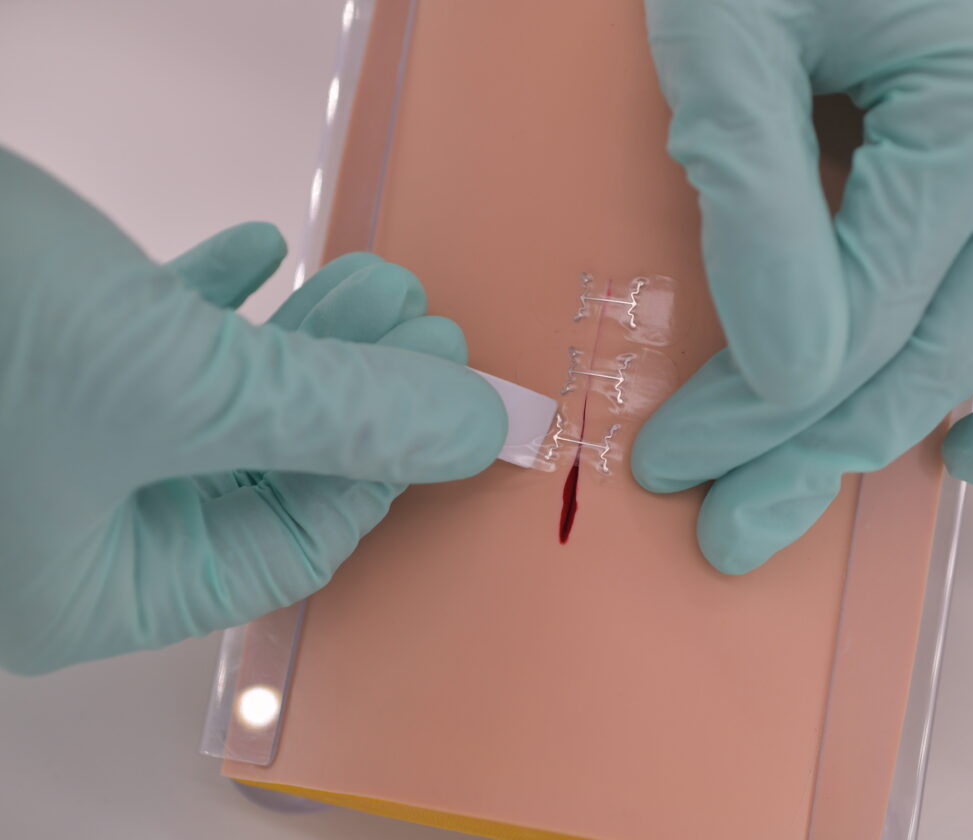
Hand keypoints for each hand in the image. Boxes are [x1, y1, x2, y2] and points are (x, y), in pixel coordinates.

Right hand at [0, 149, 505, 673]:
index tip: (448, 409)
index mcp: (86, 590)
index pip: (282, 553)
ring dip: (298, 344)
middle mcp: (60, 533)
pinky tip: (259, 254)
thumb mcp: (186, 382)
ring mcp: (41, 448)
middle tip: (423, 334)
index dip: (379, 476)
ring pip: (212, 406)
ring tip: (372, 288)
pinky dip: (210, 300)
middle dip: (348, 397)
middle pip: (256, 475)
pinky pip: (146, 348)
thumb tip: (467, 426)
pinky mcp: (23, 362)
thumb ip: (338, 413)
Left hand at [633, 0, 972, 572]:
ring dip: (950, 435)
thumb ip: (747, 176)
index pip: (854, 319)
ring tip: (848, 486)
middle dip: (810, 455)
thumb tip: (789, 360)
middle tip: (727, 521)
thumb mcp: (730, 21)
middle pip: (934, 359)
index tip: (673, 456)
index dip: (751, 407)